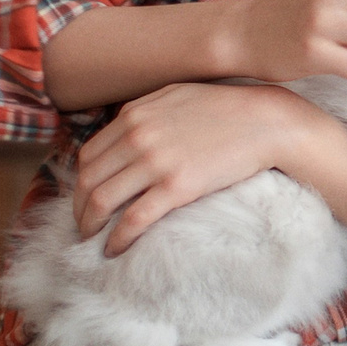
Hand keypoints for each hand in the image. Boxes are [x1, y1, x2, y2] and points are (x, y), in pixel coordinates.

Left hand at [74, 82, 339, 254]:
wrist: (267, 122)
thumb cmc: (227, 109)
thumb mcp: (177, 96)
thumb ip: (145, 112)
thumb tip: (122, 132)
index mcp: (134, 114)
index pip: (89, 154)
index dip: (81, 181)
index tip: (85, 197)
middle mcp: (137, 136)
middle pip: (88, 179)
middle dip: (79, 207)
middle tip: (83, 224)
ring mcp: (155, 162)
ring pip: (102, 201)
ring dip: (90, 225)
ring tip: (93, 239)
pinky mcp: (176, 187)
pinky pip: (133, 219)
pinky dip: (117, 238)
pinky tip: (115, 249)